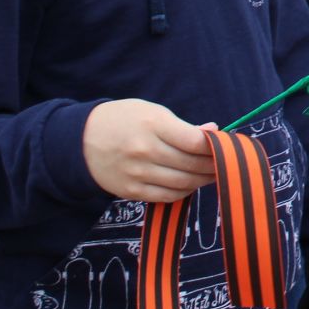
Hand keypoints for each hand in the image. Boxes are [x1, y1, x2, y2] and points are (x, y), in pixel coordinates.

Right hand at [80, 100, 216, 201]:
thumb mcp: (152, 112)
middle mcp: (144, 151)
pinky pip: (166, 196)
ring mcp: (137, 174)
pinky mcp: (131, 191)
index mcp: (153, 125)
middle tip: (226, 163)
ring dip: (202, 181)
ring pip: (182, 184)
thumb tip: (212, 131)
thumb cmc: (124, 120)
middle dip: (214, 166)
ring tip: (211, 174)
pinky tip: (190, 183)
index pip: (195, 142)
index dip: (215, 146)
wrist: (81, 140)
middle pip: (192, 165)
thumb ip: (183, 126)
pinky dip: (184, 191)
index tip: (225, 145)